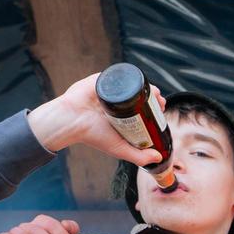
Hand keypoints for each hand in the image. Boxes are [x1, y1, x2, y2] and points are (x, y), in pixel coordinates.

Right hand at [26, 74, 168, 167]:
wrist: (71, 121)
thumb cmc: (92, 135)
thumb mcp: (119, 149)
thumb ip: (138, 156)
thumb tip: (159, 158)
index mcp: (120, 116)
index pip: (142, 109)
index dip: (154, 108)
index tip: (162, 109)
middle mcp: (117, 102)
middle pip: (140, 95)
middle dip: (154, 97)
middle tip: (160, 102)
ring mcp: (110, 90)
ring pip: (133, 85)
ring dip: (147, 86)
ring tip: (155, 93)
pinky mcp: (103, 80)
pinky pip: (119, 75)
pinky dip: (132, 76)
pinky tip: (142, 81)